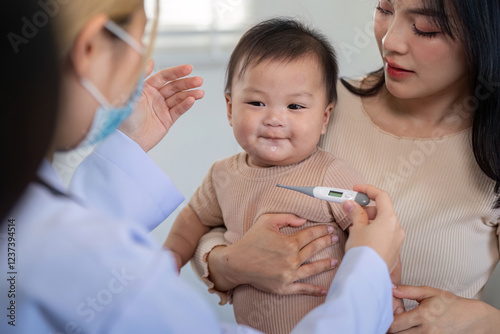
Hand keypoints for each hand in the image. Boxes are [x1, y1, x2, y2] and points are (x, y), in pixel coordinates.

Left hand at [120, 60, 203, 151]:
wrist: (126, 140)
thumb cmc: (123, 117)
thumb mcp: (130, 93)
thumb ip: (141, 76)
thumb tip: (149, 59)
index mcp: (146, 88)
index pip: (164, 76)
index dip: (176, 72)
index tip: (188, 69)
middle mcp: (154, 97)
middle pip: (174, 86)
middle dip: (187, 83)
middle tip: (198, 80)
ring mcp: (161, 108)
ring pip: (179, 98)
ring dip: (190, 94)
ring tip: (200, 92)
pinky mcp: (166, 120)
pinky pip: (178, 110)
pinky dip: (186, 105)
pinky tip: (192, 100)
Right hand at [207, 213, 338, 295]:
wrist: (236, 263)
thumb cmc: (250, 240)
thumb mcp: (266, 221)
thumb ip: (286, 217)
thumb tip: (303, 220)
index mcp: (289, 243)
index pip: (310, 235)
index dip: (321, 230)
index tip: (329, 228)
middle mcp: (291, 260)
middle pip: (314, 249)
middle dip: (326, 242)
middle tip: (335, 238)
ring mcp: (289, 275)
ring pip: (312, 269)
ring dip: (325, 264)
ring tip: (334, 261)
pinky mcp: (284, 287)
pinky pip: (302, 288)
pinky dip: (314, 290)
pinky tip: (324, 289)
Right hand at [342, 184, 403, 272]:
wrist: (366, 276)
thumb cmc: (363, 253)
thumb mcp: (356, 228)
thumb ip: (355, 212)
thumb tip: (350, 204)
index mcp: (390, 219)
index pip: (381, 196)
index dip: (368, 190)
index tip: (356, 189)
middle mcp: (397, 228)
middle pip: (382, 210)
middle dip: (365, 209)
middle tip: (350, 210)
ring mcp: (396, 240)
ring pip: (382, 223)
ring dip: (368, 221)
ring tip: (354, 227)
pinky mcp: (393, 251)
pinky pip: (383, 235)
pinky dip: (372, 231)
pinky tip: (361, 238)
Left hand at [389, 285, 499, 332]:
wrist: (473, 318)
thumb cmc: (452, 304)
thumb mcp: (430, 292)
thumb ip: (408, 290)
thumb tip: (391, 288)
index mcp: (423, 315)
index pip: (395, 324)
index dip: (386, 320)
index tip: (384, 314)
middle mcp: (426, 331)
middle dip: (390, 328)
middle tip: (390, 320)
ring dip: (400, 332)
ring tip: (401, 324)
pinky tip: (410, 329)